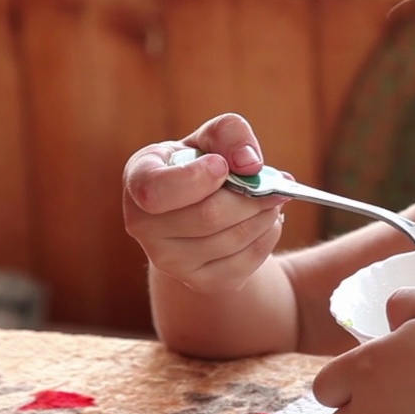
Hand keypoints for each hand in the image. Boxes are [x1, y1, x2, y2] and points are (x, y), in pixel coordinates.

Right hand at [123, 113, 288, 292]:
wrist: (201, 206)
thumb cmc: (204, 162)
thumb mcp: (212, 138)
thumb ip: (230, 133)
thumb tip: (250, 163)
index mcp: (140, 180)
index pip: (156, 191)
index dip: (197, 179)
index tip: (222, 166)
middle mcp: (143, 225)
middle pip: (208, 216)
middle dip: (251, 198)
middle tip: (275, 185)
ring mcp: (168, 259)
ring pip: (231, 239)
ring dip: (264, 216)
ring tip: (272, 200)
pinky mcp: (198, 280)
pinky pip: (244, 262)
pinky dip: (267, 237)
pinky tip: (266, 222)